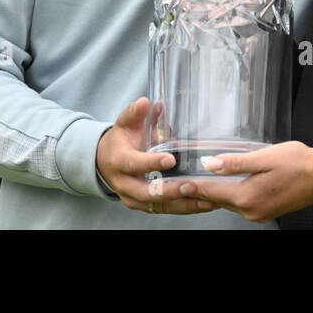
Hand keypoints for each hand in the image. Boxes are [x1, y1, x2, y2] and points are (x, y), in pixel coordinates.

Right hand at [96, 97, 216, 214]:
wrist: (105, 162)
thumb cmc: (121, 141)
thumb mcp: (125, 123)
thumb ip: (135, 113)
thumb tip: (146, 101)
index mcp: (119, 161)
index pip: (134, 164)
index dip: (151, 163)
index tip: (170, 159)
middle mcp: (125, 184)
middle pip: (147, 193)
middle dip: (170, 191)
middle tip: (192, 186)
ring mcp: (134, 199)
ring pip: (159, 206)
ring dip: (183, 204)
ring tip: (207, 200)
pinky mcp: (145, 207)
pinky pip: (165, 210)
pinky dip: (185, 208)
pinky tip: (205, 204)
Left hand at [146, 141, 312, 222]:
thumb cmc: (297, 162)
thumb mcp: (264, 157)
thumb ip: (235, 162)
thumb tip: (209, 164)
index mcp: (248, 197)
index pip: (211, 192)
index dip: (191, 187)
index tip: (173, 186)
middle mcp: (250, 210)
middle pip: (217, 200)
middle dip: (197, 192)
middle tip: (177, 185)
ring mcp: (258, 212)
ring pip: (229, 202)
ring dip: (212, 194)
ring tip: (194, 185)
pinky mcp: (265, 209)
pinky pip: (240, 203)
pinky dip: (228, 195)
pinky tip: (222, 187)